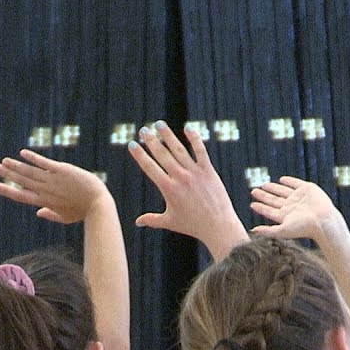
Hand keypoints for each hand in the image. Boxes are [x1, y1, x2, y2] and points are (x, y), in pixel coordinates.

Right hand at [0, 150, 112, 223]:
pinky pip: (44, 163)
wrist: (97, 202)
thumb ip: (50, 215)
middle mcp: (45, 190)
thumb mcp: (65, 217)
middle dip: (7, 174)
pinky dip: (32, 158)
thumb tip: (38, 213)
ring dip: (16, 166)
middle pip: (22, 181)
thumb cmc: (82, 211)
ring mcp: (53, 180)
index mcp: (44, 202)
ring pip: (30, 172)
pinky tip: (22, 153)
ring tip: (4, 161)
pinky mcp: (62, 170)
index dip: (7, 190)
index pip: (21, 196)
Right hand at [128, 122, 245, 255]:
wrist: (217, 225)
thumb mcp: (170, 222)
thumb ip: (152, 220)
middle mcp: (180, 178)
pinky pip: (200, 151)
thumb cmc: (193, 226)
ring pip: (179, 149)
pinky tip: (187, 128)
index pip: (150, 167)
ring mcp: (195, 173)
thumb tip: (137, 222)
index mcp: (168, 189)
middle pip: (162, 155)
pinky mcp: (208, 171)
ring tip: (159, 124)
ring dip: (168, 136)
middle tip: (143, 130)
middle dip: (151, 141)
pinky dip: (194, 139)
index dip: (140, 155)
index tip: (132, 144)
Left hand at [249, 176, 346, 242]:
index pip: (269, 211)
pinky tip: (282, 179)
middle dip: (264, 196)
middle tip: (253, 191)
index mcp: (285, 216)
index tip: (252, 204)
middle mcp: (291, 206)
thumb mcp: (282, 230)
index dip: (260, 207)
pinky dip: (289, 181)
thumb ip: (267, 231)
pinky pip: (295, 183)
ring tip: (264, 185)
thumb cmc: (303, 228)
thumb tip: (252, 230)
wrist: (323, 220)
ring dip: (273, 188)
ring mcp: (299, 197)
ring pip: (282, 191)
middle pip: (273, 200)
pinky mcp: (307, 189)